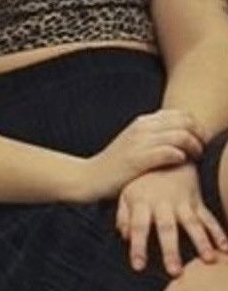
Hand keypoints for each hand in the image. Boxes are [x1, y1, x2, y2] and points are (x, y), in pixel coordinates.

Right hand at [84, 108, 203, 200]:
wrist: (90, 177)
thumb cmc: (116, 165)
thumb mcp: (134, 143)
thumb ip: (153, 135)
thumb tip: (180, 134)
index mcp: (142, 121)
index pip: (181, 113)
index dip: (196, 125)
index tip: (198, 141)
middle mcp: (141, 127)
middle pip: (185, 122)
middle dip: (199, 135)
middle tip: (200, 150)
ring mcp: (138, 142)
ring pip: (180, 136)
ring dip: (193, 147)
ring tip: (194, 158)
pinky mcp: (136, 160)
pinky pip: (167, 153)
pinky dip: (179, 156)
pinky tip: (180, 163)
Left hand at [116, 163, 227, 275]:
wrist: (167, 152)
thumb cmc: (143, 179)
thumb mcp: (127, 193)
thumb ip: (123, 216)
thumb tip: (123, 236)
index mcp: (142, 202)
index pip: (138, 227)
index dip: (138, 247)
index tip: (138, 267)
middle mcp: (163, 203)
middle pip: (167, 228)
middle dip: (171, 250)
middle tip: (174, 272)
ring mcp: (182, 202)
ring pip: (192, 223)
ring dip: (201, 242)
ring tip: (208, 260)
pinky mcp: (196, 201)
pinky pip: (208, 218)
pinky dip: (218, 232)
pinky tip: (225, 248)